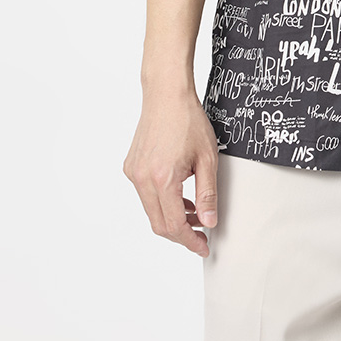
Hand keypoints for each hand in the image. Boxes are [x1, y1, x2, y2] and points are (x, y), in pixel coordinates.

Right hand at [122, 90, 219, 256]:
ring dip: (172, 217)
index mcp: (162, 179)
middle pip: (159, 224)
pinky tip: (180, 194)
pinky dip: (162, 201)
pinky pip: (145, 195)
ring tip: (195, 211)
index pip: (174, 225)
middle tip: (201, 233)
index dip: (190, 240)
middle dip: (181, 233)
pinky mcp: (131, 166)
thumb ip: (208, 193)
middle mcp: (142, 179)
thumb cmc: (188, 120)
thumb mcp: (207, 158)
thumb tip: (209, 222)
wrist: (166, 94)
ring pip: (151, 210)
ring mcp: (133, 173)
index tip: (203, 246)